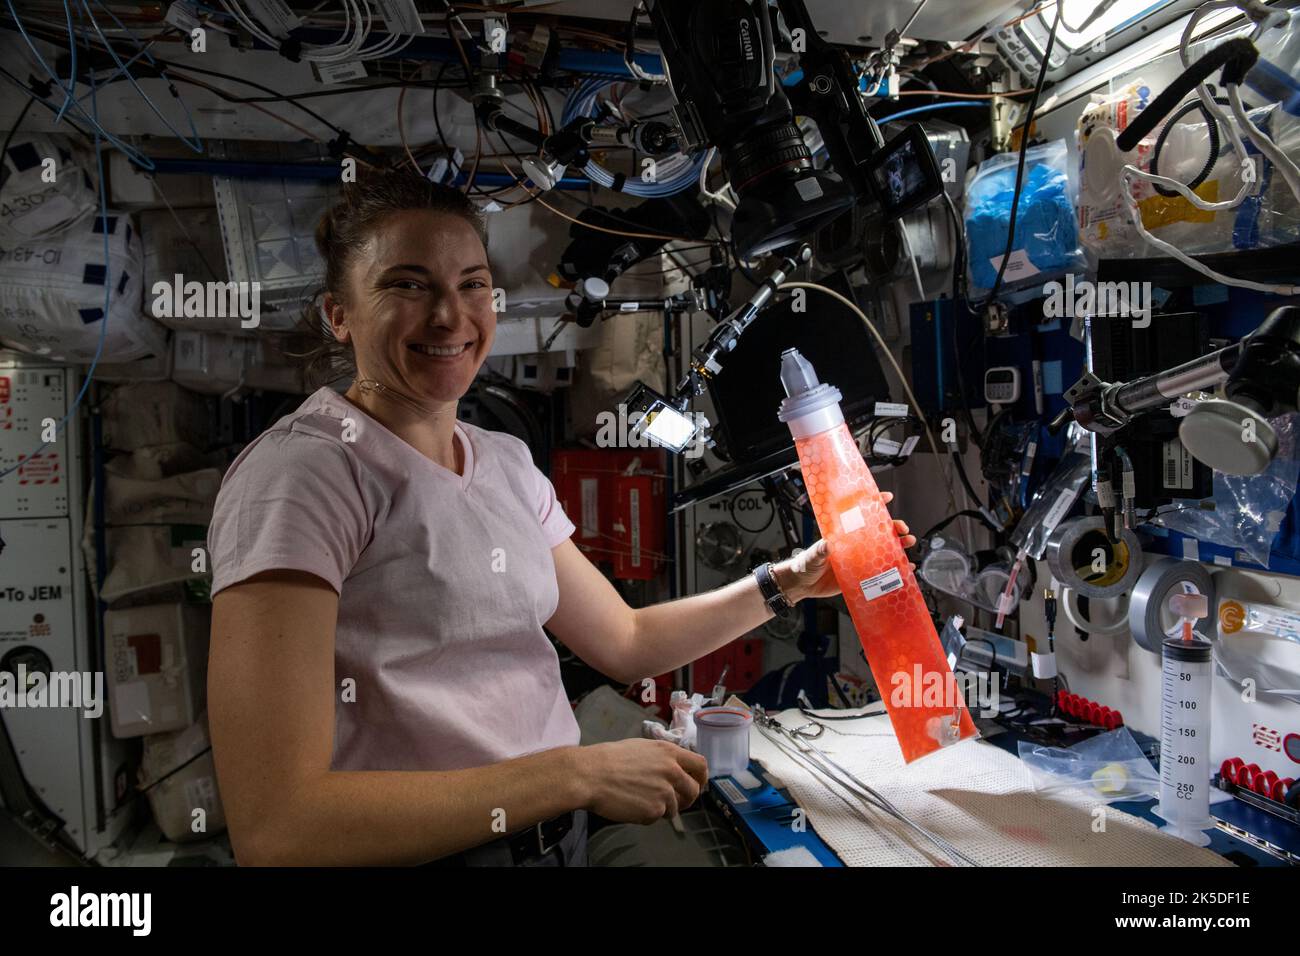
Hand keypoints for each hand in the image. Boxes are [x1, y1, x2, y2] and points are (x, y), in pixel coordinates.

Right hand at [576, 739, 708, 824]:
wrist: (591, 775)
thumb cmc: (610, 759)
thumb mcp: (642, 747)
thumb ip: (663, 758)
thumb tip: (674, 769)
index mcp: (669, 753)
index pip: (700, 765)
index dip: (701, 777)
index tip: (698, 783)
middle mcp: (672, 772)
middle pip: (694, 790)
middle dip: (687, 798)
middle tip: (676, 801)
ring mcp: (664, 793)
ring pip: (674, 808)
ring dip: (662, 807)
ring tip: (640, 799)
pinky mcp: (654, 811)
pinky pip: (657, 817)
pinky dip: (647, 815)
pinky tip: (631, 804)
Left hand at [774, 490, 915, 602]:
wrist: (802, 585)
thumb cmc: (805, 565)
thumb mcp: (812, 555)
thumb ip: (819, 550)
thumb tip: (826, 545)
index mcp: (843, 536)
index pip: (860, 516)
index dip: (874, 504)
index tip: (886, 497)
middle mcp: (854, 546)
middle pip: (879, 532)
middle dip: (893, 527)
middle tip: (902, 528)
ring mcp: (859, 560)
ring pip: (884, 549)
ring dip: (899, 544)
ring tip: (908, 542)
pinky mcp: (861, 576)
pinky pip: (882, 571)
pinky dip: (896, 568)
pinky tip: (906, 566)